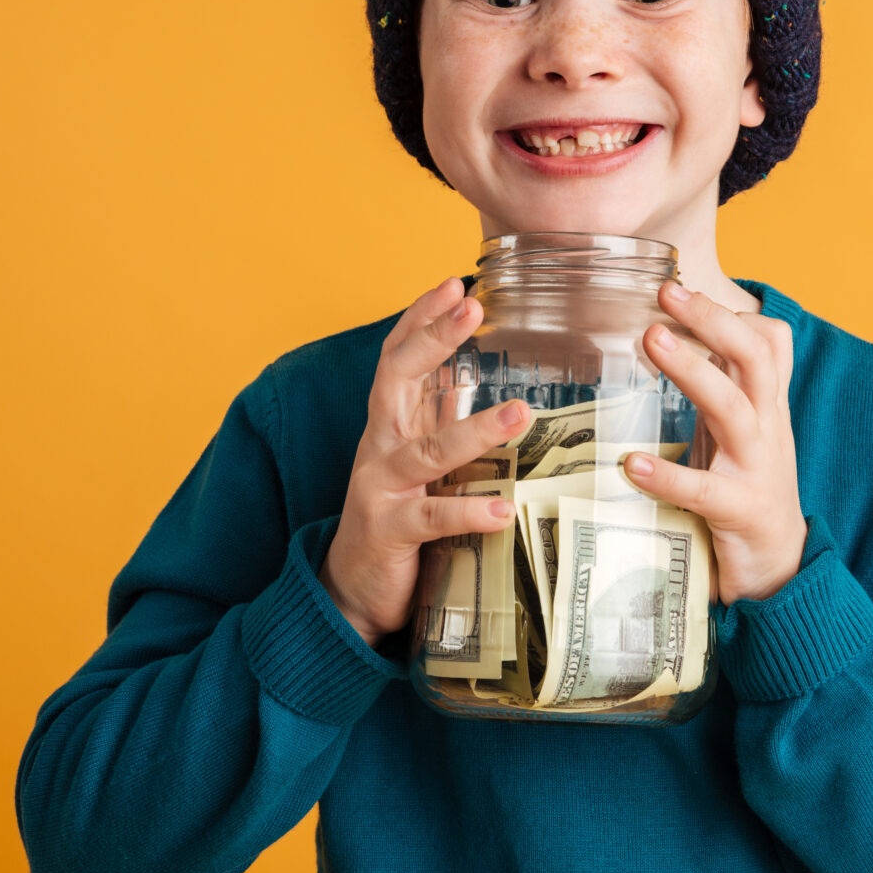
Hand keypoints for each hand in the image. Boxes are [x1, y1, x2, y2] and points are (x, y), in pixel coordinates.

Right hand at [320, 277, 530, 647]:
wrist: (352, 590)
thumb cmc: (395, 518)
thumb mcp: (418, 462)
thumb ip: (439, 422)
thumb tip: (478, 381)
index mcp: (390, 425)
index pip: (398, 357)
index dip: (421, 318)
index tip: (455, 282)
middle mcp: (379, 448)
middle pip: (397, 379)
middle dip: (432, 340)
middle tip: (472, 307)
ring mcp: (380, 489)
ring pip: (425, 451)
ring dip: (474, 431)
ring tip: (521, 414)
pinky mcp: (388, 533)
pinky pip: (431, 519)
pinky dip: (468, 513)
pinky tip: (503, 510)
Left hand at [621, 282, 808, 605]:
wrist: (781, 566)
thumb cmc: (749, 488)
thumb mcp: (743, 429)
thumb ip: (724, 386)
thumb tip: (683, 333)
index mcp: (766, 406)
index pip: (767, 343)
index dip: (728, 312)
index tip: (677, 285)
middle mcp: (768, 428)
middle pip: (754, 359)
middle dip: (713, 319)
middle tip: (665, 293)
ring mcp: (758, 468)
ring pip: (733, 409)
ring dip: (694, 371)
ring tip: (651, 340)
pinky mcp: (741, 510)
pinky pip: (703, 490)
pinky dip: (668, 476)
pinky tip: (632, 465)